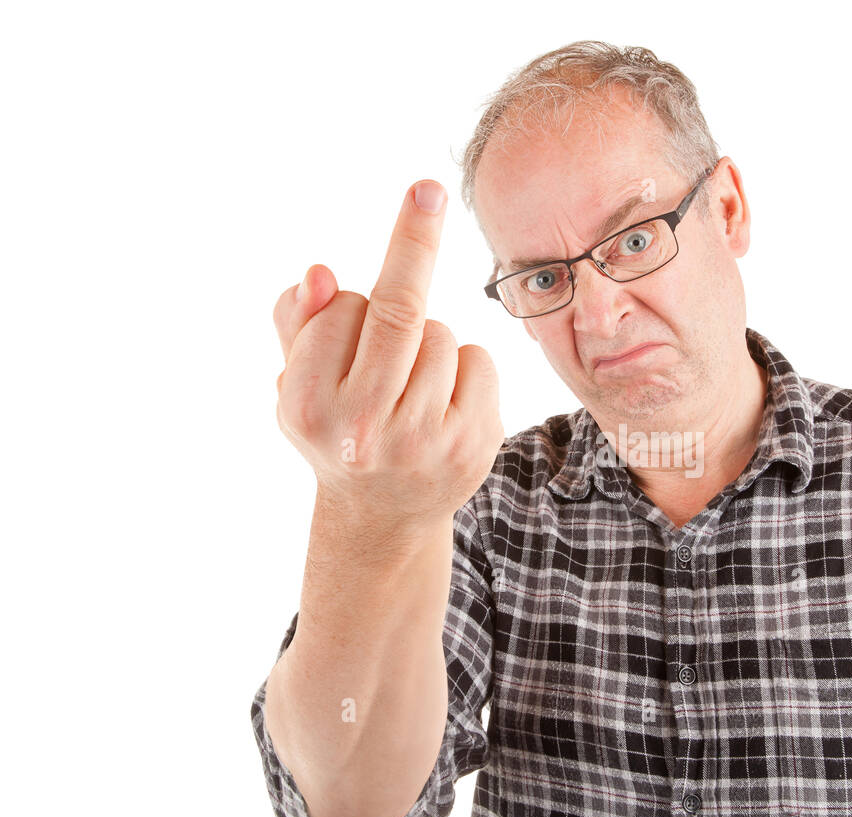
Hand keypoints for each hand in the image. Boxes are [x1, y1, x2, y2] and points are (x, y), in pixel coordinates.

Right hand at [272, 180, 502, 535]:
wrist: (381, 516)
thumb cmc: (336, 428)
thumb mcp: (298, 380)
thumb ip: (298, 322)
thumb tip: (319, 274)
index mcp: (309, 408)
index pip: (341, 312)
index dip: (347, 300)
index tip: (359, 267)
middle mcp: (364, 429)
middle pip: (398, 312)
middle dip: (414, 240)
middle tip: (426, 189)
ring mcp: (423, 442)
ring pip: (440, 335)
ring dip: (427, 340)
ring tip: (408, 383)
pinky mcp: (472, 446)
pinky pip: (478, 361)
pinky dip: (464, 365)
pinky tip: (443, 400)